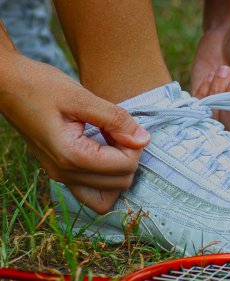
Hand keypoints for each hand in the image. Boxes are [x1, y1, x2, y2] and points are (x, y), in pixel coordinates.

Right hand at [0, 55, 149, 189]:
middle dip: (128, 156)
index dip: (134, 145)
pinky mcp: (61, 171)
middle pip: (121, 183)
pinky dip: (106, 173)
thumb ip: (115, 119)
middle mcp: (65, 174)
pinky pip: (93, 189)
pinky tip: (102, 147)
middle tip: (117, 130)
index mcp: (71, 157)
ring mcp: (61, 176)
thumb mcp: (81, 97)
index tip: (124, 125)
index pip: (124, 167)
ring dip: (119, 167)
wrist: (8, 86)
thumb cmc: (40, 86)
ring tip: (109, 139)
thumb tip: (144, 140)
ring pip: (109, 192)